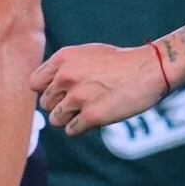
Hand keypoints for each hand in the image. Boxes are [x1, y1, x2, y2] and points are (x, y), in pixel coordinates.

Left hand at [36, 39, 175, 135]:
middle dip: (59, 106)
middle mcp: (66, 77)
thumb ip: (63, 68)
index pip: (34, 84)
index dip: (47, 91)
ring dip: (70, 119)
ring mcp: (78, 97)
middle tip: (80, 103)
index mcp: (63, 59)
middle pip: (45, 104)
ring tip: (88, 111)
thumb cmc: (120, 62)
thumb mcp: (86, 54)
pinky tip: (96, 118)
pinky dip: (81, 129)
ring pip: (56, 120)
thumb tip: (44, 88)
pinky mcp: (92, 116)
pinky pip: (72, 131)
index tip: (60, 93)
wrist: (150, 69)